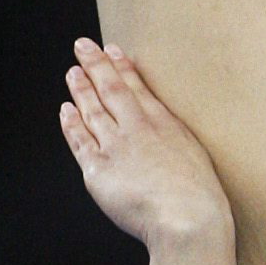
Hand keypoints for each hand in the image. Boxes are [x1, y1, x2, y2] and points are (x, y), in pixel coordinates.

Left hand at [58, 39, 232, 249]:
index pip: (136, 86)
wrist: (186, 218)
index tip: (111, 49)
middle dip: (94, 64)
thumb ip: (174, 136)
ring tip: (72, 73)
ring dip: (80, 89)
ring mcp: (114, 147)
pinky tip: (66, 111)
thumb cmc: (199, 197)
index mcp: (163, 123)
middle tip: (82, 45)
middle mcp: (136, 129)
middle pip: (109, 89)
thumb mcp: (195, 153)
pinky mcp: (98, 170)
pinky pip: (79, 140)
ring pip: (91, 110)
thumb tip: (165, 128)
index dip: (120, 66)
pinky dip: (71, 123)